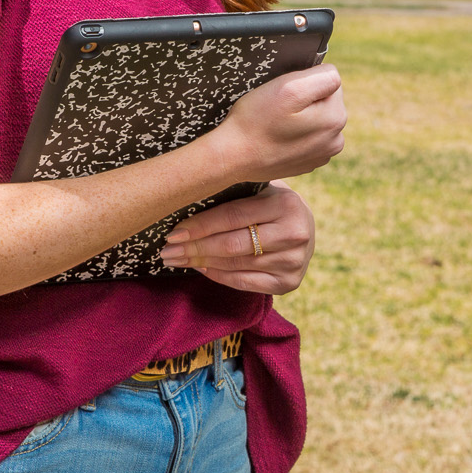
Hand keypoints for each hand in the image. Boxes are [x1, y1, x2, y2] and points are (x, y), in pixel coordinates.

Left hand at [160, 182, 313, 293]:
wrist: (304, 225)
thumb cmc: (269, 202)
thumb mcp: (258, 189)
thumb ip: (230, 194)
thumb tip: (182, 202)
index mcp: (285, 204)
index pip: (232, 216)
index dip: (199, 226)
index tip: (172, 232)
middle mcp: (294, 234)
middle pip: (231, 244)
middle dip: (194, 248)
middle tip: (167, 251)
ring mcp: (293, 261)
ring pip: (234, 264)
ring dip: (200, 262)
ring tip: (175, 259)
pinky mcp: (288, 283)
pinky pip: (243, 282)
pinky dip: (217, 275)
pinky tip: (199, 268)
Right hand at [207, 64, 346, 184]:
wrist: (232, 157)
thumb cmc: (255, 120)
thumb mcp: (287, 87)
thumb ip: (321, 77)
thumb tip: (334, 76)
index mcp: (335, 118)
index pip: (330, 81)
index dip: (304, 82)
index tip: (285, 95)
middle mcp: (335, 139)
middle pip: (324, 102)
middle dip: (304, 100)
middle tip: (277, 110)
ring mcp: (322, 154)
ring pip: (316, 119)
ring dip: (300, 118)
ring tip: (276, 125)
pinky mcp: (308, 163)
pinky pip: (306, 137)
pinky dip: (294, 135)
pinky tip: (276, 139)